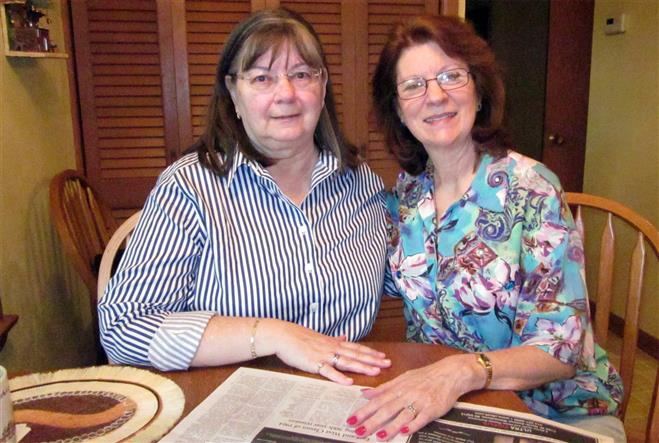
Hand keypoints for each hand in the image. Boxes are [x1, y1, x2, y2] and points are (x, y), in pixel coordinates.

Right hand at [271, 322, 390, 384]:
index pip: (356, 348)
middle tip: (388, 364)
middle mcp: (332, 348)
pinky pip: (328, 371)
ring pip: (347, 362)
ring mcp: (324, 355)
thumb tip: (344, 337)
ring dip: (362, 367)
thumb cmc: (298, 337)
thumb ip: (333, 339)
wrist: (282, 335)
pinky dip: (339, 377)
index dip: (371, 352)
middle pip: (356, 354)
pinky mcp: (314, 363)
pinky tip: (349, 382)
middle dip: (373, 360)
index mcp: (333, 343)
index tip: (383, 356)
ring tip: (375, 372)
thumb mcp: (319, 337)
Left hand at [346, 354, 481, 439]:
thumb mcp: (404, 377)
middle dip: (371, 421)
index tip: (351, 419)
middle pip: (387, 408)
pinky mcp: (433, 409)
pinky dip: (413, 425)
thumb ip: (384, 387)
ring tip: (378, 437)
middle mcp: (407, 393)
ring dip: (390, 426)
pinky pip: (422, 418)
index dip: (364, 410)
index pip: (377, 400)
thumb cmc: (426, 376)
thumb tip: (365, 393)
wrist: (451, 372)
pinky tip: (405, 432)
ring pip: (403, 415)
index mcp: (399, 386)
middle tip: (358, 431)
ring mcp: (420, 401)